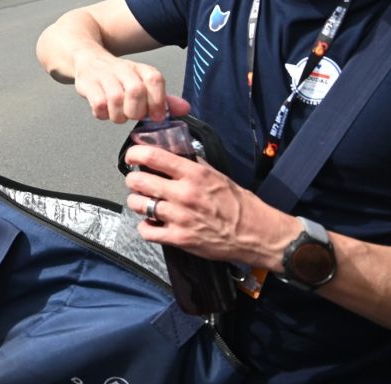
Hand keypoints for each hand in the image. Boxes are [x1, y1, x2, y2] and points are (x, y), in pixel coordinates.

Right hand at [72, 49, 187, 122]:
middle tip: (133, 115)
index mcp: (140, 69)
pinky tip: (104, 112)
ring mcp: (104, 75)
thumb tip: (185, 109)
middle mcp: (123, 69)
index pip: (155, 79)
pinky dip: (103, 114)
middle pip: (135, 91)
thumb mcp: (142, 83)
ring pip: (115, 99)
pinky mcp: (87, 84)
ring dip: (118, 115)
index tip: (157, 116)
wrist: (87, 58)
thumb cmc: (117, 77)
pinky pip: (98, 104)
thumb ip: (163, 99)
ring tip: (118, 115)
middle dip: (136, 111)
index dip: (158, 101)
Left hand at [123, 143, 296, 270]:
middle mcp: (184, 194)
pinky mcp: (179, 238)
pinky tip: (152, 224)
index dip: (134, 154)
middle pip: (138, 181)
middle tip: (138, 181)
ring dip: (137, 202)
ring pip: (138, 204)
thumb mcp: (217, 175)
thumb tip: (173, 152)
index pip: (153, 156)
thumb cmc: (240, 204)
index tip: (132, 155)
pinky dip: (145, 227)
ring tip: (144, 202)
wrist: (258, 234)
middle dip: (133, 180)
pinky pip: (146, 231)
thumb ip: (194, 164)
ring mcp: (180, 217)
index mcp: (194, 175)